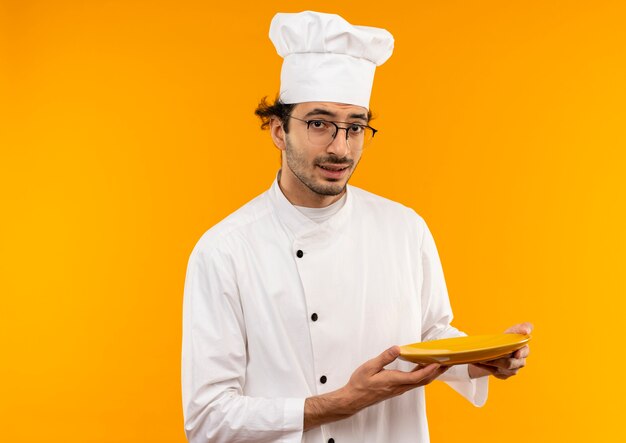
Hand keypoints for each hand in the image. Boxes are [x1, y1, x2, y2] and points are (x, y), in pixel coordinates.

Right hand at [304, 346, 447, 429]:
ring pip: (419, 382)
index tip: (438, 363)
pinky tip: (422, 369)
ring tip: (439, 365)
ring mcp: (398, 389)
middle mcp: (399, 387)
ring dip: (431, 374)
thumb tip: (397, 348)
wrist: (354, 398)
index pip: (416, 377)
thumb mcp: (370, 367)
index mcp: (394, 381)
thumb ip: (385, 357)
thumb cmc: (360, 383)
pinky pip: (413, 382)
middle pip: (422, 380)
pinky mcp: (396, 389)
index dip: (429, 370)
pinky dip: (421, 375)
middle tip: (447, 363)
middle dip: (436, 372)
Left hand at [468, 322, 532, 379]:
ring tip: (480, 358)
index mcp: (524, 350)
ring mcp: (512, 370)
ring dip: (490, 363)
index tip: (516, 354)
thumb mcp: (514, 331)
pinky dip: (484, 366)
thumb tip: (527, 330)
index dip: (521, 353)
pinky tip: (477, 361)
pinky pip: (493, 372)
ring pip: (500, 369)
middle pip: (509, 363)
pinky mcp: (503, 375)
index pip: (524, 352)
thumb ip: (523, 327)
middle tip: (488, 354)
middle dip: (498, 359)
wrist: (500, 349)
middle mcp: (520, 362)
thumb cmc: (509, 339)